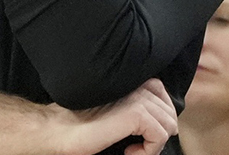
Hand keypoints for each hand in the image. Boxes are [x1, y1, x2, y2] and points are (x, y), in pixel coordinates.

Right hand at [55, 79, 177, 154]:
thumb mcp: (114, 113)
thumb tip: (162, 125)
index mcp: (130, 81)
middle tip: (136, 145)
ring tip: (131, 149)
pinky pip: (160, 136)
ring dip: (152, 145)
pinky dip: (148, 151)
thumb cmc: (80, 125)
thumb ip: (134, 109)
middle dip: (158, 133)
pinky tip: (129, 151)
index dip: (157, 118)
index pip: (162, 94)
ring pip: (168, 125)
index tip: (141, 134)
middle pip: (170, 111)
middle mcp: (135, 85)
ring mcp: (137, 98)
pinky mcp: (135, 113)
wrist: (59, 129)